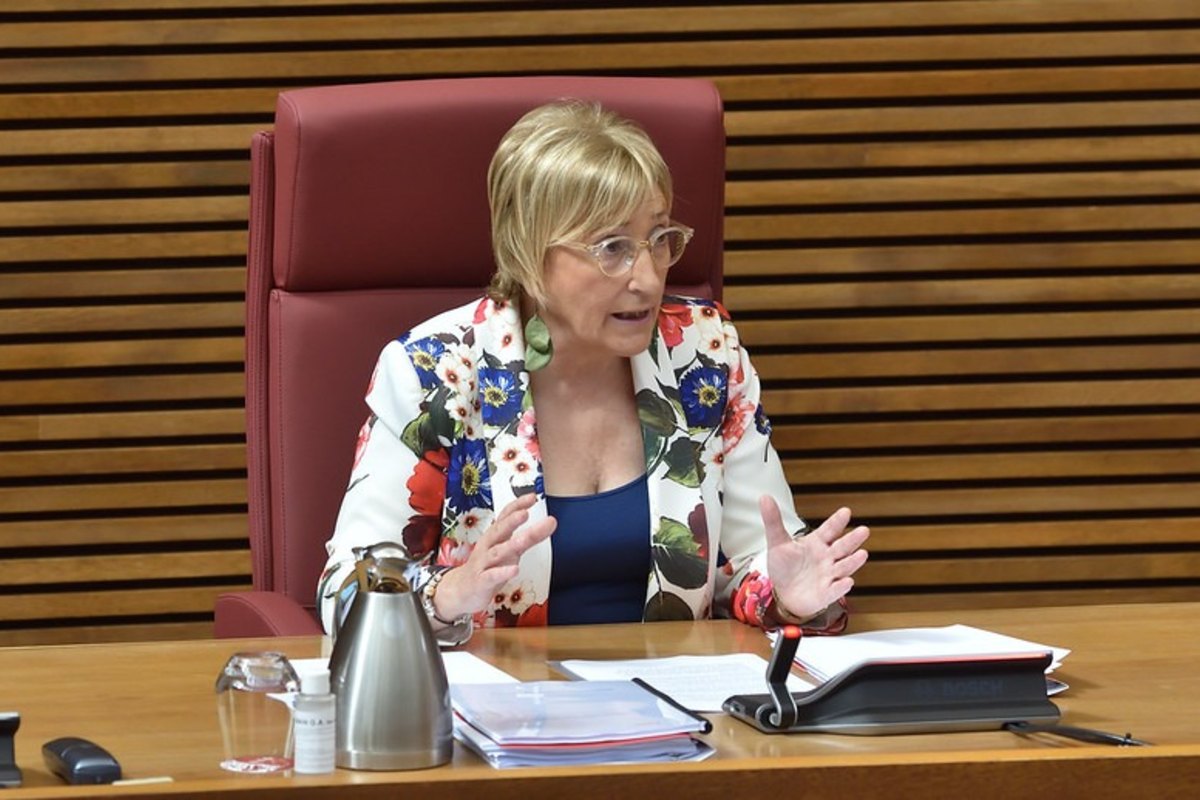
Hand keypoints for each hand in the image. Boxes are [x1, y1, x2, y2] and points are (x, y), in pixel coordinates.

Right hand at [432, 493, 554, 620]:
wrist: (462, 591)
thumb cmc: (488, 567)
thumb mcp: (510, 550)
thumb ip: (530, 537)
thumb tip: (551, 521)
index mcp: (495, 536)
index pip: (505, 516)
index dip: (517, 506)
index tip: (532, 496)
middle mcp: (488, 546)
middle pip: (499, 531)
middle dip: (511, 521)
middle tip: (525, 513)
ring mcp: (483, 563)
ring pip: (496, 552)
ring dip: (509, 545)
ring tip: (523, 540)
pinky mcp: (481, 582)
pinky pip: (492, 576)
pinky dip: (502, 573)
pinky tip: (515, 570)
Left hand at [761, 497, 868, 620]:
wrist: (784, 593)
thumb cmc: (785, 566)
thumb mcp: (777, 542)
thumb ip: (773, 521)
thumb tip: (764, 497)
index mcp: (817, 542)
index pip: (829, 529)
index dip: (837, 522)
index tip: (846, 512)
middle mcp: (827, 557)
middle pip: (842, 547)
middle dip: (853, 540)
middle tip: (864, 530)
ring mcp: (828, 575)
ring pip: (844, 567)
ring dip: (853, 561)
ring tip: (863, 554)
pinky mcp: (826, 593)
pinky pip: (835, 590)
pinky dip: (841, 586)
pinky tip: (847, 581)